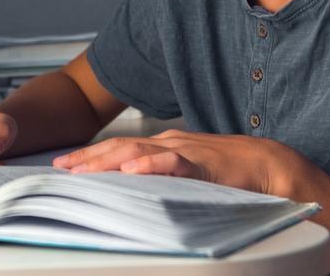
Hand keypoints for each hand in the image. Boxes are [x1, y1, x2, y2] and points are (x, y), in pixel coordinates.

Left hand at [51, 129, 307, 196]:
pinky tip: (132, 169)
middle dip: (88, 157)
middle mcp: (170, 142)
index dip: (90, 155)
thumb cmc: (229, 172)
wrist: (268, 165)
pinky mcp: (203, 164)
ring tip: (84, 170)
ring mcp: (186, 150)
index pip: (119, 147)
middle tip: (61, 168)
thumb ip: (161, 175)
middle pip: (121, 146)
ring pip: (139, 150)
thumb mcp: (187, 172)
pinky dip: (151, 163)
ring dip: (108, 159)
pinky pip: (173, 162)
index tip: (64, 165)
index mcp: (165, 144)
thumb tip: (130, 188)